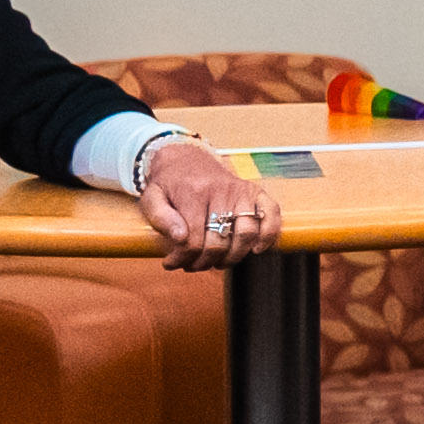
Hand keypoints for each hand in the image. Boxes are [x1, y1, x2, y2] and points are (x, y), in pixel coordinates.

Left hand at [132, 136, 280, 271]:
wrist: (186, 159)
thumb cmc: (169, 184)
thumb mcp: (151, 197)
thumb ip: (160, 218)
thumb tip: (180, 237)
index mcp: (193, 193)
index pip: (193, 240)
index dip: (182, 258)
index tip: (172, 263)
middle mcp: (221, 190)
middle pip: (219, 241)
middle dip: (205, 262)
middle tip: (194, 265)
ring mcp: (242, 190)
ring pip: (247, 234)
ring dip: (233, 256)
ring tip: (218, 261)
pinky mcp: (255, 191)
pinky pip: (271, 214)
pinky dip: (269, 235)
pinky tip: (256, 249)